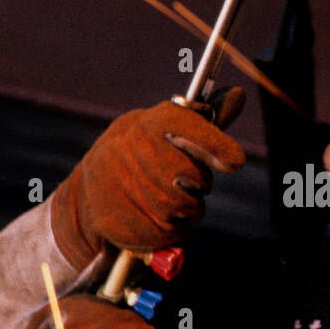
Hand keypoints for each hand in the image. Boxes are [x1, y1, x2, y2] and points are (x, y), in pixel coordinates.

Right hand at [51, 91, 244, 267]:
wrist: (90, 190)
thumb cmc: (146, 160)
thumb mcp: (172, 136)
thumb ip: (206, 126)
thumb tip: (239, 96)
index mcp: (146, 122)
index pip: (182, 124)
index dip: (212, 143)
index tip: (235, 161)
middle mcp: (124, 146)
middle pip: (186, 174)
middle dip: (199, 187)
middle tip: (195, 189)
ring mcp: (111, 181)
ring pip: (174, 206)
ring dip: (188, 212)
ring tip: (179, 207)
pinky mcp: (106, 216)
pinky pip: (157, 233)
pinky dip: (171, 233)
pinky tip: (163, 223)